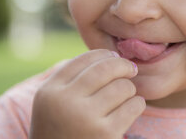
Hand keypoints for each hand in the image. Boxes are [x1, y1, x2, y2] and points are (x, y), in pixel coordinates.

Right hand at [29, 49, 144, 138]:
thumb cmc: (59, 132)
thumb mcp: (50, 104)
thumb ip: (69, 80)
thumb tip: (106, 55)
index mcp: (49, 92)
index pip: (82, 60)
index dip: (103, 55)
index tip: (114, 57)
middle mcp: (65, 103)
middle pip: (104, 69)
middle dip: (122, 65)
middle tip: (131, 69)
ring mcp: (86, 119)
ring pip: (122, 86)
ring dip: (130, 88)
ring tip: (127, 95)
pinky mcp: (106, 134)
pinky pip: (133, 106)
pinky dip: (137, 104)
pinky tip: (132, 108)